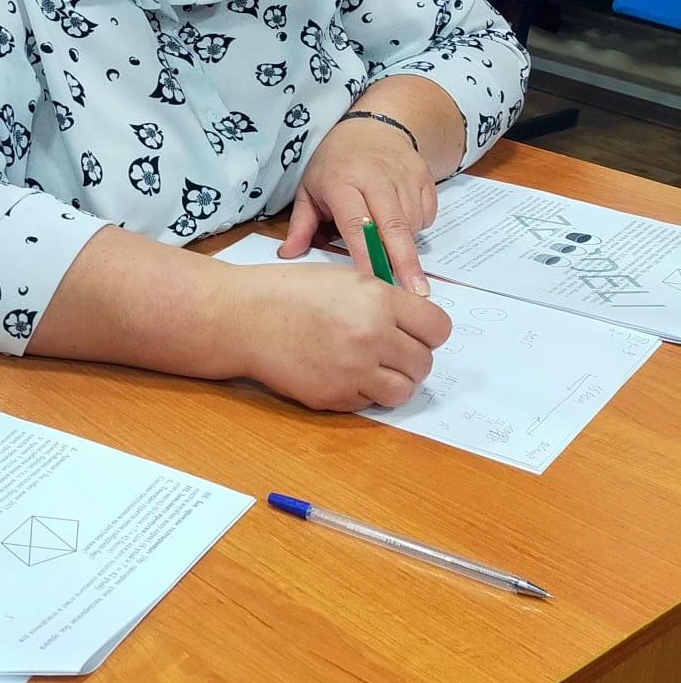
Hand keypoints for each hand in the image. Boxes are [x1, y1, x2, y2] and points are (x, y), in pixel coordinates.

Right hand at [229, 263, 451, 409]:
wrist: (243, 318)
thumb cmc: (288, 292)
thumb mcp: (344, 280)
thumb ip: (383, 300)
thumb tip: (414, 324)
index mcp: (378, 300)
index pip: (438, 328)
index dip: (428, 331)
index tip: (416, 332)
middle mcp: (372, 336)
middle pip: (424, 363)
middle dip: (410, 358)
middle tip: (389, 351)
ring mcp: (353, 371)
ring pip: (403, 391)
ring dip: (393, 381)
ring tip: (372, 368)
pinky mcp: (334, 397)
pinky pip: (369, 403)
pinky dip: (362, 392)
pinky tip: (340, 373)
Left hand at [279, 115, 437, 292]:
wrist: (371, 129)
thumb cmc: (334, 165)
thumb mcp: (309, 190)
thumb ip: (301, 225)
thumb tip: (288, 255)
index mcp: (342, 181)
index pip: (356, 224)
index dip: (365, 255)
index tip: (373, 282)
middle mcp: (376, 176)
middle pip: (394, 226)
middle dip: (405, 261)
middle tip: (415, 293)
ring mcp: (404, 175)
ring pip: (411, 224)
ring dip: (404, 245)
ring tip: (388, 245)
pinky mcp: (425, 177)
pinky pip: (426, 215)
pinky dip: (416, 228)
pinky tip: (399, 223)